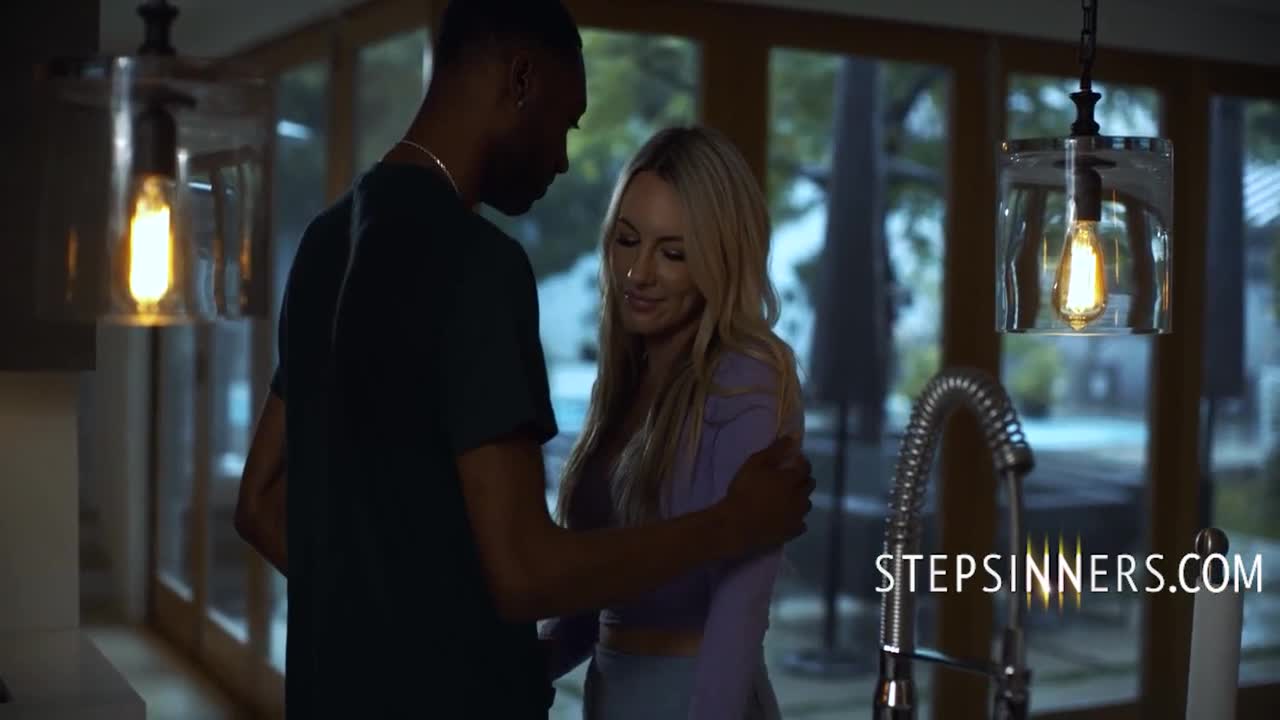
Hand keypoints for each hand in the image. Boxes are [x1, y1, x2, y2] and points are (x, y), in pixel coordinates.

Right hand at [720, 435, 813, 555]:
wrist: (737, 524)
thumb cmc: (745, 490)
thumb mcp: (756, 463)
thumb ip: (776, 450)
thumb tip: (793, 437)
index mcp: (793, 479)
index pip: (806, 467)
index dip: (801, 462)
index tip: (793, 461)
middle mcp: (800, 497)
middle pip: (810, 485)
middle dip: (803, 479)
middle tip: (788, 479)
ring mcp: (798, 516)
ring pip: (807, 505)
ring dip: (800, 499)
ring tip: (787, 499)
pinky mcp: (793, 532)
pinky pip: (801, 524)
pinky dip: (796, 519)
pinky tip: (786, 518)